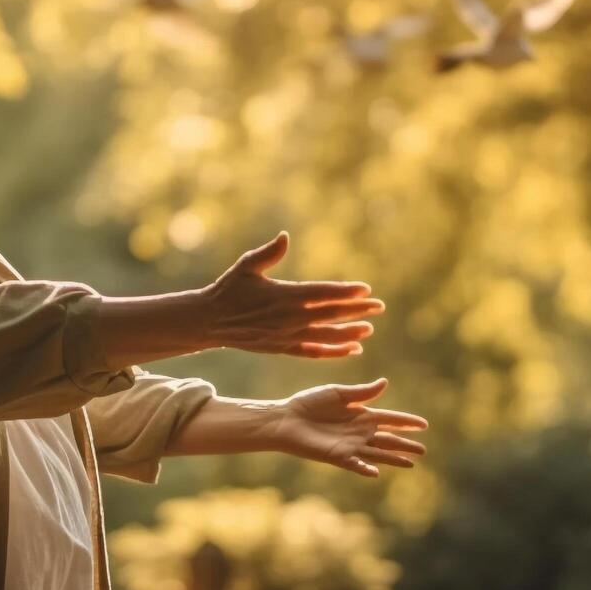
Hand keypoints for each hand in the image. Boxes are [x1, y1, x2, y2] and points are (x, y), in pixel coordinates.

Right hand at [201, 231, 384, 358]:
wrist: (211, 321)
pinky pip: (314, 352)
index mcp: (284, 295)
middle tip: (379, 306)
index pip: (322, 293)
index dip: (345, 292)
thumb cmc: (229, 289)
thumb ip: (268, 253)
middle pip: (330, 314)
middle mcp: (289, 318)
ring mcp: (287, 336)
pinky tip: (352, 349)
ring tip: (369, 329)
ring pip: (326, 336)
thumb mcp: (246, 266)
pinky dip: (334, 352)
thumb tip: (285, 236)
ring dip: (349, 333)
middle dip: (356, 310)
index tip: (366, 290)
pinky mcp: (283, 349)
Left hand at [269, 378, 428, 477]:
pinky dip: (365, 468)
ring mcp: (350, 446)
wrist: (287, 418)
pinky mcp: (337, 456)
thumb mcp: (338, 393)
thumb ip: (361, 392)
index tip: (424, 425)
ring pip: (378, 453)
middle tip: (423, 450)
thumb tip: (385, 383)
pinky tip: (376, 472)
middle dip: (405, 444)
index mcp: (361, 415)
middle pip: (388, 439)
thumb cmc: (309, 403)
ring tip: (412, 463)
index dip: (406, 422)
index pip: (390, 419)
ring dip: (394, 458)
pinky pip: (355, 464)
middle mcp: (359, 432)